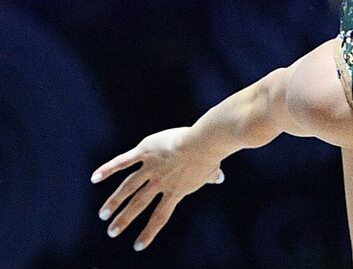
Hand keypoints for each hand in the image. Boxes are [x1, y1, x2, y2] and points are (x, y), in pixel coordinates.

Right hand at [91, 126, 225, 251]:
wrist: (204, 142)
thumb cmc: (211, 155)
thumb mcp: (212, 170)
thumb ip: (212, 176)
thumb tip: (220, 178)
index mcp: (176, 190)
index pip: (160, 216)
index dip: (149, 232)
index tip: (138, 246)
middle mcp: (160, 182)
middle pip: (139, 204)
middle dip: (124, 219)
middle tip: (111, 232)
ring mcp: (151, 167)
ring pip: (128, 187)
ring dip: (114, 201)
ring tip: (103, 215)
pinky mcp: (145, 151)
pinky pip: (123, 162)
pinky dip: (108, 169)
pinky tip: (94, 178)